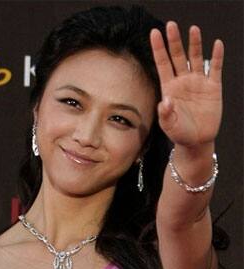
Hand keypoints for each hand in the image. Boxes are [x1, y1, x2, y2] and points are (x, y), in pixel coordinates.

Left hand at [150, 21, 223, 146]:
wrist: (196, 141)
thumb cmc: (179, 133)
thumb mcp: (168, 126)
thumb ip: (165, 114)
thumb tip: (165, 101)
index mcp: (169, 88)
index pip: (163, 64)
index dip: (159, 48)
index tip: (154, 33)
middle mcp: (183, 81)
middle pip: (178, 56)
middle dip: (175, 41)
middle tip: (171, 25)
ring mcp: (198, 83)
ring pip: (196, 58)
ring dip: (195, 44)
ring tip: (193, 29)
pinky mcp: (213, 87)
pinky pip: (215, 69)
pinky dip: (217, 57)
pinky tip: (217, 44)